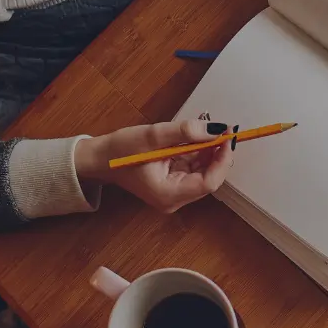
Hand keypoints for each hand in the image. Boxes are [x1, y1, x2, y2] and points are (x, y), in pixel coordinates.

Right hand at [74, 119, 234, 212]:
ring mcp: (174, 193)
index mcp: (168, 194)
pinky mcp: (173, 184)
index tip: (226, 137)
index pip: (208, 182)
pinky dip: (198, 153)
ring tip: (208, 129)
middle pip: (209, 179)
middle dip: (217, 154)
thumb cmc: (120, 151)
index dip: (222, 160)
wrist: (100, 159)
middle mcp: (174, 199)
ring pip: (203, 172)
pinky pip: (193, 169)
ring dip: (208, 151)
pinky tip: (196, 137)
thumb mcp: (152, 136)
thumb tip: (215, 129)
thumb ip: (184, 132)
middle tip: (222, 129)